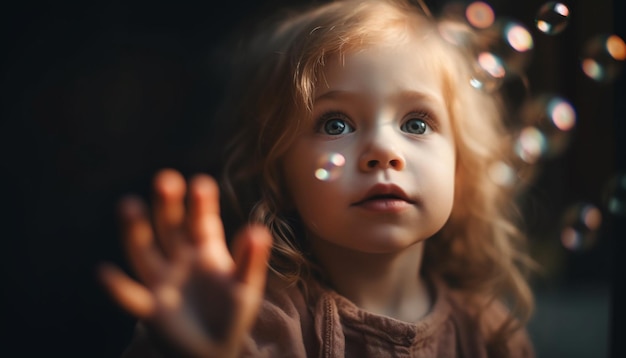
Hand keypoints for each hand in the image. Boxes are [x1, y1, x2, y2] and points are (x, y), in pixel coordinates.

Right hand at [99, 169, 271, 357]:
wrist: (213, 350)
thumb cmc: (232, 313)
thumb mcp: (246, 286)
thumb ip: (250, 260)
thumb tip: (258, 231)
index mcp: (206, 249)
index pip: (202, 220)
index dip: (201, 203)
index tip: (201, 184)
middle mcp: (180, 259)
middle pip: (171, 227)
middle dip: (168, 205)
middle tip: (166, 179)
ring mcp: (162, 281)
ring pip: (145, 252)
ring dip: (136, 230)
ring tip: (129, 205)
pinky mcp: (150, 309)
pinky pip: (131, 296)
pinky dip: (117, 288)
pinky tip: (104, 272)